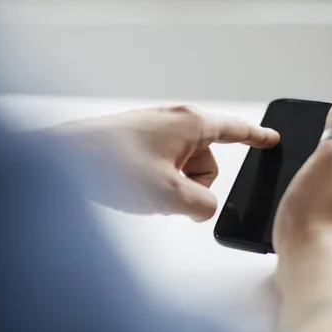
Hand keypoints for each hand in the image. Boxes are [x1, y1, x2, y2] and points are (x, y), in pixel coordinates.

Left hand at [46, 105, 278, 220]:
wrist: (59, 159)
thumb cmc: (106, 164)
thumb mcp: (168, 194)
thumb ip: (202, 205)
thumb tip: (203, 208)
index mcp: (191, 124)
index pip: (236, 130)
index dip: (257, 138)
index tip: (272, 139)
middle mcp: (174, 123)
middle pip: (207, 166)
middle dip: (190, 188)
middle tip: (162, 193)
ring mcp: (154, 133)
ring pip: (183, 173)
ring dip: (169, 190)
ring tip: (141, 190)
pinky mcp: (138, 145)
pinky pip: (162, 170)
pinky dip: (154, 185)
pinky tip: (131, 188)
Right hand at [272, 99, 331, 267]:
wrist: (310, 262)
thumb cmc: (316, 214)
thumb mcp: (329, 158)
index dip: (325, 149)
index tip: (308, 152)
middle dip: (318, 176)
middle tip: (296, 177)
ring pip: (329, 204)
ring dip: (313, 200)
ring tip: (292, 202)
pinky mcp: (329, 246)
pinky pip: (319, 226)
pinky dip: (307, 222)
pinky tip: (293, 224)